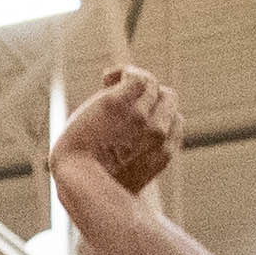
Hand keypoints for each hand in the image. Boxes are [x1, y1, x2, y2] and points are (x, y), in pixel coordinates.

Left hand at [50, 62, 177, 193]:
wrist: (78, 179)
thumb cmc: (94, 182)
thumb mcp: (129, 175)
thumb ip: (140, 155)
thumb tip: (138, 139)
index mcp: (164, 153)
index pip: (177, 120)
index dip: (159, 114)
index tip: (136, 116)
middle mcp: (158, 134)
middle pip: (169, 98)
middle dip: (151, 96)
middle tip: (125, 101)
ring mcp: (140, 117)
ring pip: (152, 84)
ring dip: (134, 82)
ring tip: (111, 85)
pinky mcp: (118, 103)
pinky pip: (135, 76)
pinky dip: (123, 72)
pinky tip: (107, 78)